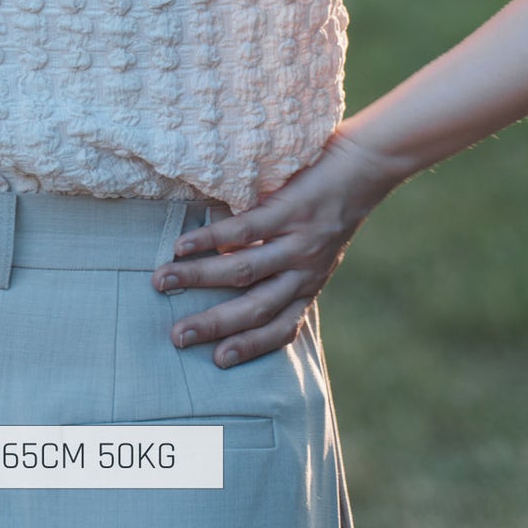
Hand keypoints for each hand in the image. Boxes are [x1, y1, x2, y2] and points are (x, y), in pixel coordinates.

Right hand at [152, 125, 404, 368]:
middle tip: (177, 336)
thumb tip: (233, 268)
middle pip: (255, 309)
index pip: (281, 328)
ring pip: (243, 272)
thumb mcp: (317, 248)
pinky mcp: (289, 212)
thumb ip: (286, 266)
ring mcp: (298, 243)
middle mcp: (306, 271)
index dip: (250, 347)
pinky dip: (209, 241)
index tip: (218, 361)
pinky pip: (243, 232)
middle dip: (213, 325)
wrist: (366, 166)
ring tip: (162, 281)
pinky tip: (182, 245)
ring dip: (198, 279)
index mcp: (310, 284)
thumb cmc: (334, 204)